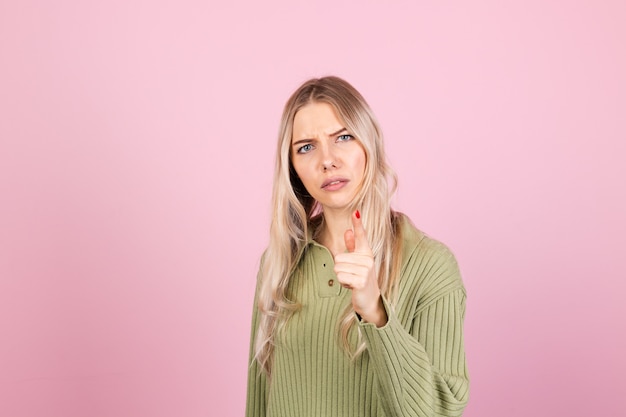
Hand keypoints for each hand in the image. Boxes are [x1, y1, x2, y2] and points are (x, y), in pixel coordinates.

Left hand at [334, 210, 387, 326]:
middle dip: (341, 269)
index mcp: (367, 253)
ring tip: (353, 281)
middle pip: (338, 258)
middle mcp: (368, 260)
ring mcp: (366, 270)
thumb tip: (348, 231)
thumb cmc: (362, 279)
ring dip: (342, 277)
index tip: (356, 212)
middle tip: (353, 276)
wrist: (370, 300)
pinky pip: (341, 277)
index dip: (358, 224)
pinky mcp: (361, 281)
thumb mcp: (358, 262)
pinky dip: (343, 283)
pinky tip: (352, 286)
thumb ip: (353, 247)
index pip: (362, 236)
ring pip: (338, 268)